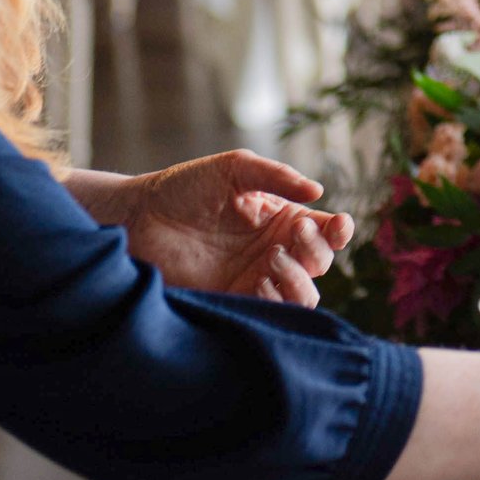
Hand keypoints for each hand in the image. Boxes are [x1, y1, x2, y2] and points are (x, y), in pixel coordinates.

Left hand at [79, 151, 353, 304]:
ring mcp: (258, 277)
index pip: (326, 230)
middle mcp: (276, 249)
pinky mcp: (237, 300)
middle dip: (316, 251)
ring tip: (272, 260)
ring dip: (300, 279)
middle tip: (288, 237)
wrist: (140, 218)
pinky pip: (274, 310)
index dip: (340, 230)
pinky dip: (278, 300)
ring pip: (306, 294)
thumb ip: (276, 176)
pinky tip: (261, 281)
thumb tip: (318, 193)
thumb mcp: (234, 169)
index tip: (337, 224)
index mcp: (281, 218)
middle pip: (322, 263)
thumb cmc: (184, 188)